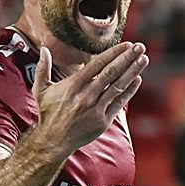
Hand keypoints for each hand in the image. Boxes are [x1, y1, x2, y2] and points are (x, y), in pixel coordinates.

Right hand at [30, 41, 147, 155]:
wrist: (53, 140)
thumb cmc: (48, 113)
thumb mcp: (40, 89)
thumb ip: (43, 68)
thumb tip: (44, 49)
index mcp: (73, 86)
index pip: (97, 65)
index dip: (113, 53)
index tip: (126, 45)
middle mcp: (86, 96)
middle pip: (111, 73)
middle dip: (127, 58)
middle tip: (140, 47)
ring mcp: (96, 109)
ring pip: (118, 86)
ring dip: (133, 71)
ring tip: (143, 59)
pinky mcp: (103, 121)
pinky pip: (119, 103)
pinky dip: (129, 90)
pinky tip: (137, 79)